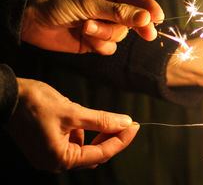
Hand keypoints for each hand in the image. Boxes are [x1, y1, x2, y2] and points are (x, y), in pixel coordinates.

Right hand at [5, 78, 138, 171]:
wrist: (6, 96)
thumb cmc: (33, 104)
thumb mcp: (72, 111)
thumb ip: (101, 120)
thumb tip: (125, 123)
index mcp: (60, 159)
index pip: (101, 154)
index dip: (121, 139)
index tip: (135, 126)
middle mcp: (55, 161)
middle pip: (94, 154)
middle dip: (111, 138)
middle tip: (126, 123)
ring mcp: (50, 154)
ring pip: (85, 147)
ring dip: (97, 134)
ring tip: (104, 118)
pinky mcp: (48, 144)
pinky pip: (73, 141)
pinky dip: (84, 131)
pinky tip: (84, 118)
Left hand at [22, 0, 163, 54]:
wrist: (30, 20)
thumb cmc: (57, 1)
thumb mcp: (89, 3)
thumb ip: (118, 12)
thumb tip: (146, 18)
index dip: (149, 6)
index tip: (159, 17)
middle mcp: (109, 5)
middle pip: (134, 17)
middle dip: (136, 25)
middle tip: (148, 34)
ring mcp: (103, 23)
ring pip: (121, 34)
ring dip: (105, 33)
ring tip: (86, 27)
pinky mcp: (96, 40)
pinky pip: (109, 46)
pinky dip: (99, 44)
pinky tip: (85, 38)